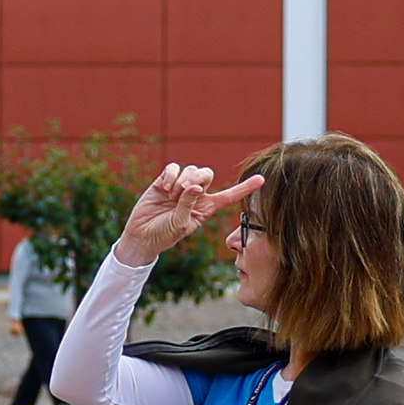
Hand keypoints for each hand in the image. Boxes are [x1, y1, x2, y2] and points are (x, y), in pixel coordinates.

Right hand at [115, 161, 259, 263]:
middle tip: (185, 191)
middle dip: (198, 179)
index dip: (245, 188)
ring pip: (191, 170)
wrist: (142, 236)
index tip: (261, 180)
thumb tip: (194, 186)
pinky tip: (164, 188)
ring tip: (171, 195)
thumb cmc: (164, 234)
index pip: (229, 195)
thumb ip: (189, 205)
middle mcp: (196, 194)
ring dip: (182, 180)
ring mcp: (180, 186)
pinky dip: (170, 176)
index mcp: (206, 207)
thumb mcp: (180, 224)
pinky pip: (174, 168)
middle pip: (207, 175)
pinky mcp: (164, 181)